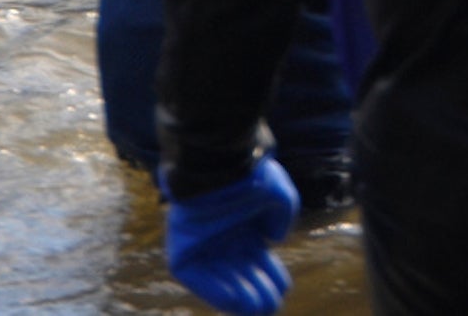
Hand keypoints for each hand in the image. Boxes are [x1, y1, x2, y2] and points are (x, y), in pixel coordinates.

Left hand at [164, 158, 298, 314]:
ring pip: (223, 280)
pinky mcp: (183, 252)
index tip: (284, 288)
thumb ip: (281, 219)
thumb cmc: (251, 176)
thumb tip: (274, 240)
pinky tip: (238, 303)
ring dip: (240, 297)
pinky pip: (200, 279)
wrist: (220, 165)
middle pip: (242, 273)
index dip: (272, 275)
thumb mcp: (279, 196)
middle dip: (258, 291)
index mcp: (244, 225)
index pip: (258, 258)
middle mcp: (224, 238)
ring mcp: (203, 246)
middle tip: (272, 307)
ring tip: (259, 310)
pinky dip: (218, 292)